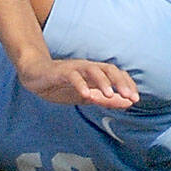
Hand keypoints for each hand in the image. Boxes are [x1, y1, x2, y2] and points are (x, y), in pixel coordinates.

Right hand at [17, 56, 137, 108]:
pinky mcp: (60, 72)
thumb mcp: (87, 95)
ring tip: (109, 95)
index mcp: (95, 73)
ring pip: (93, 70)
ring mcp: (74, 68)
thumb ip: (106, 99)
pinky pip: (72, 76)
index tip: (135, 99)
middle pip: (109, 70)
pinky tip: (85, 95)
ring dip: (103, 82)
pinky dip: (80, 84)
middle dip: (120, 83)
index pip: (116, 74)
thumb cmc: (61, 85)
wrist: (35, 76)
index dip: (127, 85)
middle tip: (130, 97)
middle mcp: (87, 67)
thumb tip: (128, 103)